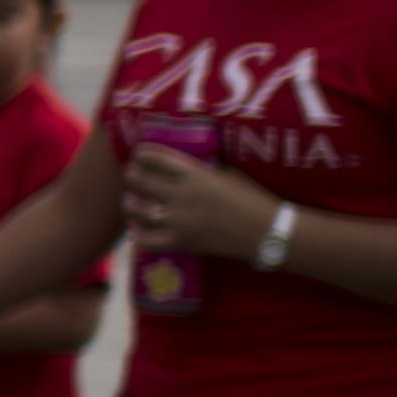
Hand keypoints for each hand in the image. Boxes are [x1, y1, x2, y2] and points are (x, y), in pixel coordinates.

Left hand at [123, 144, 274, 261]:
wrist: (267, 232)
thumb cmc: (252, 200)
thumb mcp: (227, 175)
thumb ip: (201, 171)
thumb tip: (181, 167)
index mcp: (196, 175)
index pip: (157, 159)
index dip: (143, 155)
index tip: (139, 154)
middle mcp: (182, 195)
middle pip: (140, 181)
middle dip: (132, 176)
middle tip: (132, 177)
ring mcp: (179, 220)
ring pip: (137, 209)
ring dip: (130, 204)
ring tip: (130, 202)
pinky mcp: (181, 242)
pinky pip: (146, 240)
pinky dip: (138, 234)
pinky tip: (138, 230)